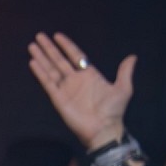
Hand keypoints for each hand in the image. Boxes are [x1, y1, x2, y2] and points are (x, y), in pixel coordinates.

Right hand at [27, 32, 135, 150]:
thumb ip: (125, 72)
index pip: (75, 56)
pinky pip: (47, 83)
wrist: (104, 129)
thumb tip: (132, 57)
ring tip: (32, 46)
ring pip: (50, 69)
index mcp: (90, 75)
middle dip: (49, 48)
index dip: (67, 45)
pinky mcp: (58, 98)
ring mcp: (65, 88)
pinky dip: (40, 73)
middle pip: (59, 60)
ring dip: (41, 57)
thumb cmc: (114, 110)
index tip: (57, 36)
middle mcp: (75, 80)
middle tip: (39, 36)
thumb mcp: (123, 88)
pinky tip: (33, 62)